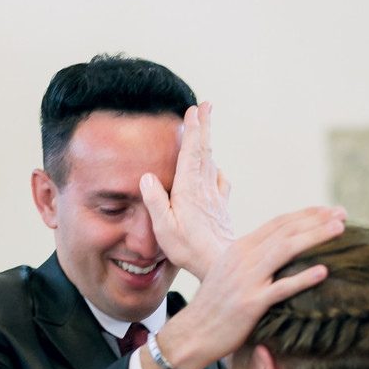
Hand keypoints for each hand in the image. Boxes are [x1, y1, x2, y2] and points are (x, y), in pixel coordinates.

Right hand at [139, 103, 233, 278]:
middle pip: (205, 151)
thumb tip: (147, 176)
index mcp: (189, 189)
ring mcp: (216, 196)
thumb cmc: (188, 249)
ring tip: (206, 130)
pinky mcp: (222, 207)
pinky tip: (215, 169)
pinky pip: (220, 181)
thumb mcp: (164, 228)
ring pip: (212, 163)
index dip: (193, 129)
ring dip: (209, 144)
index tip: (194, 109)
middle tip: (206, 105)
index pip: (191, 152)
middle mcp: (205, 188)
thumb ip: (155, 201)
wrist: (219, 263)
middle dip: (204, 126)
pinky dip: (216, 169)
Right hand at [155, 205, 345, 368]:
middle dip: (317, 220)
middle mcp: (242, 258)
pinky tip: (324, 271)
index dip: (305, 214)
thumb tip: (275, 253)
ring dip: (315, 237)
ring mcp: (246, 280)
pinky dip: (303, 278)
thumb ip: (250, 260)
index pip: (277, 223)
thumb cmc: (214, 307)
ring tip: (340, 230)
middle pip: (285, 231)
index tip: (327, 210)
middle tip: (343, 214)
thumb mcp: (228, 273)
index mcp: (238, 249)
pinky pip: (281, 288)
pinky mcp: (250, 304)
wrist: (192, 334)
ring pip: (286, 250)